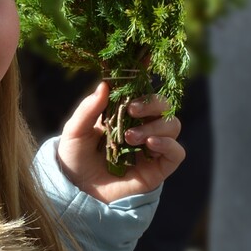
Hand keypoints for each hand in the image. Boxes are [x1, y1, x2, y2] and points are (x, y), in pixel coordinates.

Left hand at [56, 81, 184, 204]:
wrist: (76, 192)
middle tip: (131, 108)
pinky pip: (176, 152)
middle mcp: (141, 125)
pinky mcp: (157, 168)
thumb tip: (104, 85)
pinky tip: (150, 142)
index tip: (144, 57)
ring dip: (156, 125)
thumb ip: (88, 110)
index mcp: (122, 111)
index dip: (144, 72)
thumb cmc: (74, 158)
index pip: (139, 88)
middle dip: (151, 102)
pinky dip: (168, 144)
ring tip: (131, 136)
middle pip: (163, 104)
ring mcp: (151, 146)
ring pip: (173, 124)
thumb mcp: (74, 131)